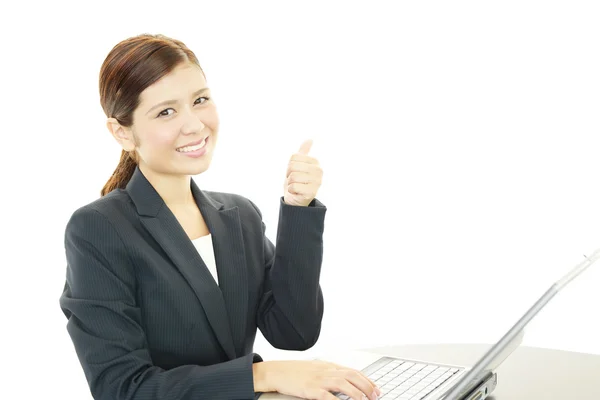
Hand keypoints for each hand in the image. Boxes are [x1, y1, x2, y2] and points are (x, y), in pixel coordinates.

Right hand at [253, 360, 380, 399]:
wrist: (276, 372)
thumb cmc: (294, 372)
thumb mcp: (315, 369)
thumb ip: (329, 374)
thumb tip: (345, 381)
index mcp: (328, 366)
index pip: (353, 371)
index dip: (367, 379)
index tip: (376, 388)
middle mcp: (325, 371)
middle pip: (351, 375)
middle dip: (367, 386)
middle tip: (376, 395)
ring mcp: (318, 379)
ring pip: (343, 383)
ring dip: (357, 392)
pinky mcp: (310, 389)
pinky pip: (327, 396)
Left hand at [283, 139, 322, 206]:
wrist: (296, 199)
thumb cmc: (296, 180)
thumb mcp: (298, 164)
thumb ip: (303, 152)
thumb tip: (310, 139)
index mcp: (315, 162)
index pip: (294, 157)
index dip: (289, 165)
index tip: (294, 171)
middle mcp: (319, 171)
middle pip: (292, 166)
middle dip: (288, 174)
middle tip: (293, 180)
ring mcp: (317, 182)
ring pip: (293, 177)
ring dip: (289, 183)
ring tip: (295, 186)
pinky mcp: (312, 193)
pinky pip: (293, 187)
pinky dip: (291, 190)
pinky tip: (296, 192)